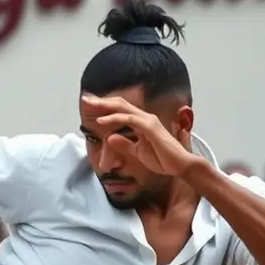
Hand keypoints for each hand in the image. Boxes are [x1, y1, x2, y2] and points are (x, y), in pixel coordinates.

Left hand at [80, 95, 201, 176]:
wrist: (179, 166)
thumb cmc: (162, 159)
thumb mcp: (137, 152)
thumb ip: (125, 144)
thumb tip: (110, 138)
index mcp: (141, 122)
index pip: (120, 110)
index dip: (105, 107)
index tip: (90, 106)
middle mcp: (144, 118)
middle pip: (119, 104)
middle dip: (101, 101)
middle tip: (85, 99)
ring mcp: (148, 121)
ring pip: (123, 108)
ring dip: (105, 106)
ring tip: (90, 105)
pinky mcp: (150, 128)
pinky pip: (129, 120)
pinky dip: (114, 119)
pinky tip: (102, 121)